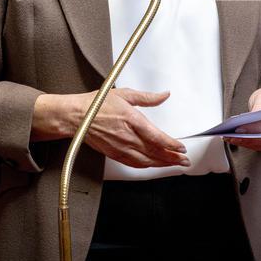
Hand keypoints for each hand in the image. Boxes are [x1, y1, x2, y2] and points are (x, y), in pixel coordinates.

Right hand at [75, 88, 189, 168]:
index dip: (171, 145)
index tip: (182, 147)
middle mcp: (127, 136)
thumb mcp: (125, 94)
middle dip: (172, 158)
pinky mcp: (114, 153)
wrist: (76, 116)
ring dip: (162, 164)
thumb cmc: (97, 104)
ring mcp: (120, 147)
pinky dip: (147, 166)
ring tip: (174, 165)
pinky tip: (154, 165)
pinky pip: (134, 163)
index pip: (157, 137)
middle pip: (155, 151)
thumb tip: (164, 95)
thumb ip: (147, 97)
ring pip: (146, 161)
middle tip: (185, 161)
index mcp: (131, 120)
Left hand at [225, 87, 260, 151]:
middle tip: (233, 136)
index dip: (256, 128)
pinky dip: (247, 144)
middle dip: (249, 138)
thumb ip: (259, 106)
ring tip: (231, 138)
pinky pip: (260, 147)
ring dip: (246, 143)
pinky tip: (235, 140)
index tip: (240, 128)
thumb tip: (251, 118)